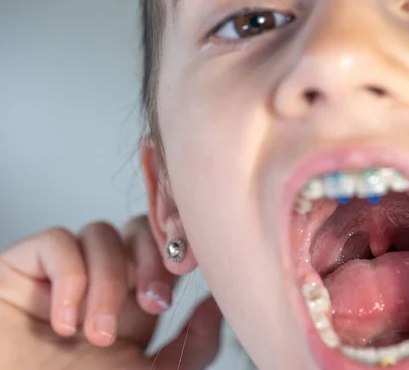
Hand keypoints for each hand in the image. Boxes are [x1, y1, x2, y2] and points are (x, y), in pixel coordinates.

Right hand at [0, 217, 222, 368]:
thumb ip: (190, 348)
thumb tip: (216, 305)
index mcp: (130, 308)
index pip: (163, 253)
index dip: (179, 251)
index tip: (191, 271)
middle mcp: (98, 285)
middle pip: (138, 230)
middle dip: (152, 258)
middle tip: (154, 301)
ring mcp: (60, 276)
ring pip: (101, 233)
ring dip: (108, 282)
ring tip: (96, 334)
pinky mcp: (22, 270)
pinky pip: (56, 241)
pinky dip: (68, 278)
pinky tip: (63, 322)